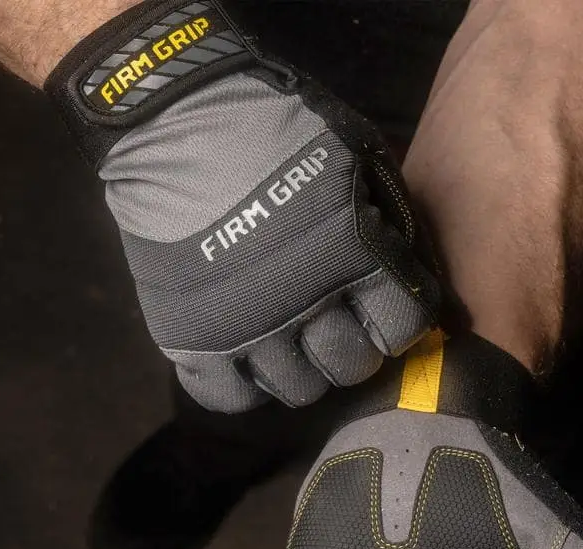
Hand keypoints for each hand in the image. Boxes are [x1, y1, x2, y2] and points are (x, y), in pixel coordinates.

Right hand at [46, 0, 439, 410]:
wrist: (175, 118)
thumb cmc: (276, 131)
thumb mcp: (355, 160)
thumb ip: (386, 223)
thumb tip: (407, 276)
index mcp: (353, 255)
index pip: (399, 327)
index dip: (394, 322)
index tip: (380, 313)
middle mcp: (304, 302)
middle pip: (349, 367)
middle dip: (350, 350)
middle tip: (334, 329)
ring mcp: (246, 327)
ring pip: (295, 389)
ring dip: (299, 368)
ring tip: (287, 340)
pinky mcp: (192, 339)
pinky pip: (228, 397)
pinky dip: (241, 385)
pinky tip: (244, 359)